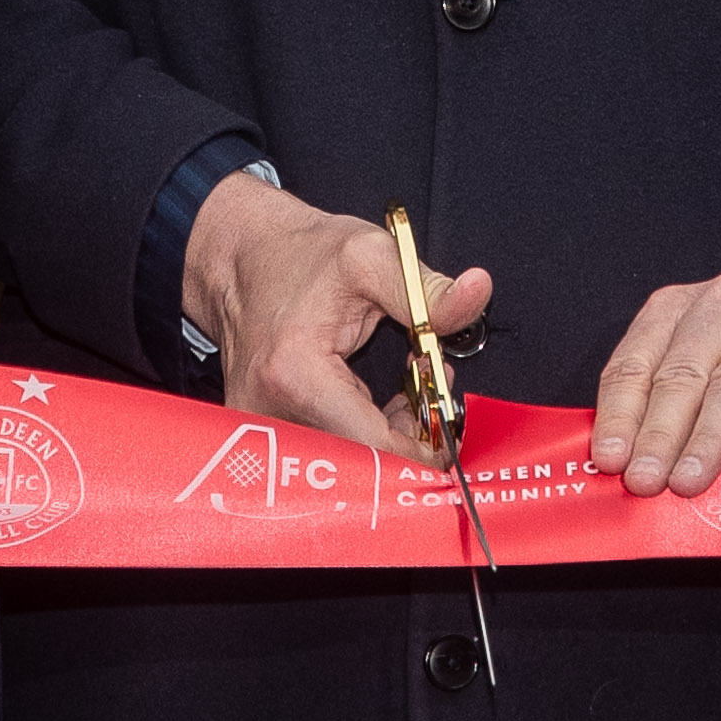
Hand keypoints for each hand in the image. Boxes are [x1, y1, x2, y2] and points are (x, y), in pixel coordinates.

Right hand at [183, 172, 494, 458]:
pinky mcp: (265, 436)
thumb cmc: (304, 256)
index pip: (374, 450)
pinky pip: (330, 455)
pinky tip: (380, 402)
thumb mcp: (371, 254)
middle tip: (429, 393)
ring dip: (389, 439)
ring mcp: (261, 431)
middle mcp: (270, 415)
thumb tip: (478, 292)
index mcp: (296, 375)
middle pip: (361, 466)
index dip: (424, 449)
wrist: (243, 258)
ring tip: (406, 389)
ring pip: (348, 466)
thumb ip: (426, 287)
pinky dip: (365, 437)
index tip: (451, 423)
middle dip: (409, 440)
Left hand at [591, 276, 720, 496]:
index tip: (612, 461)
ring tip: (691, 481)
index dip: (622, 414)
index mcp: (676, 308)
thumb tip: (626, 472)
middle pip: (683, 373)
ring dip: (710, 438)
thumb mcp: (702, 381)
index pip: (636, 363)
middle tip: (646, 482)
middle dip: (659, 434)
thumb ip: (666, 412)